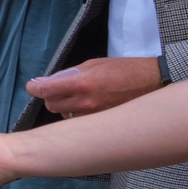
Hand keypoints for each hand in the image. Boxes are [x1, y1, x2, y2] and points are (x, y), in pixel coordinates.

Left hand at [25, 55, 162, 117]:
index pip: (46, 90)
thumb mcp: (94, 64)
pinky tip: (89, 107)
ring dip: (65, 107)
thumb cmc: (125, 70)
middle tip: (58, 90)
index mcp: (82, 83)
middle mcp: (86, 102)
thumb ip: (68, 73)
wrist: (154, 83)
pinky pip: (80, 123)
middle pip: (51, 106)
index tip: (33, 86)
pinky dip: (79, 115)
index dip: (34, 88)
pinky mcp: (102, 124)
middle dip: (51, 97)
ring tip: (79, 98)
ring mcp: (94, 116)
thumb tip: (45, 81)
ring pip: (65, 116)